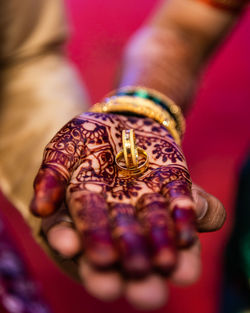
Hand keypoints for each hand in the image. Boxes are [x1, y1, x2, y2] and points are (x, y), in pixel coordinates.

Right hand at [31, 112, 225, 308]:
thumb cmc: (86, 139)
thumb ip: (51, 176)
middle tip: (139, 275)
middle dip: (131, 256)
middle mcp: (120, 214)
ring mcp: (149, 202)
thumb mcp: (63, 149)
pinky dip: (184, 219)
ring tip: (167, 263)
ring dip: (161, 245)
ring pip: (155, 228)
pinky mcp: (175, 186)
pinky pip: (182, 205)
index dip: (92, 244)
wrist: (122, 121)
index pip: (87, 231)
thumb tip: (40, 209)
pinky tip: (188, 236)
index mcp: (89, 209)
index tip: (100, 259)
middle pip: (125, 240)